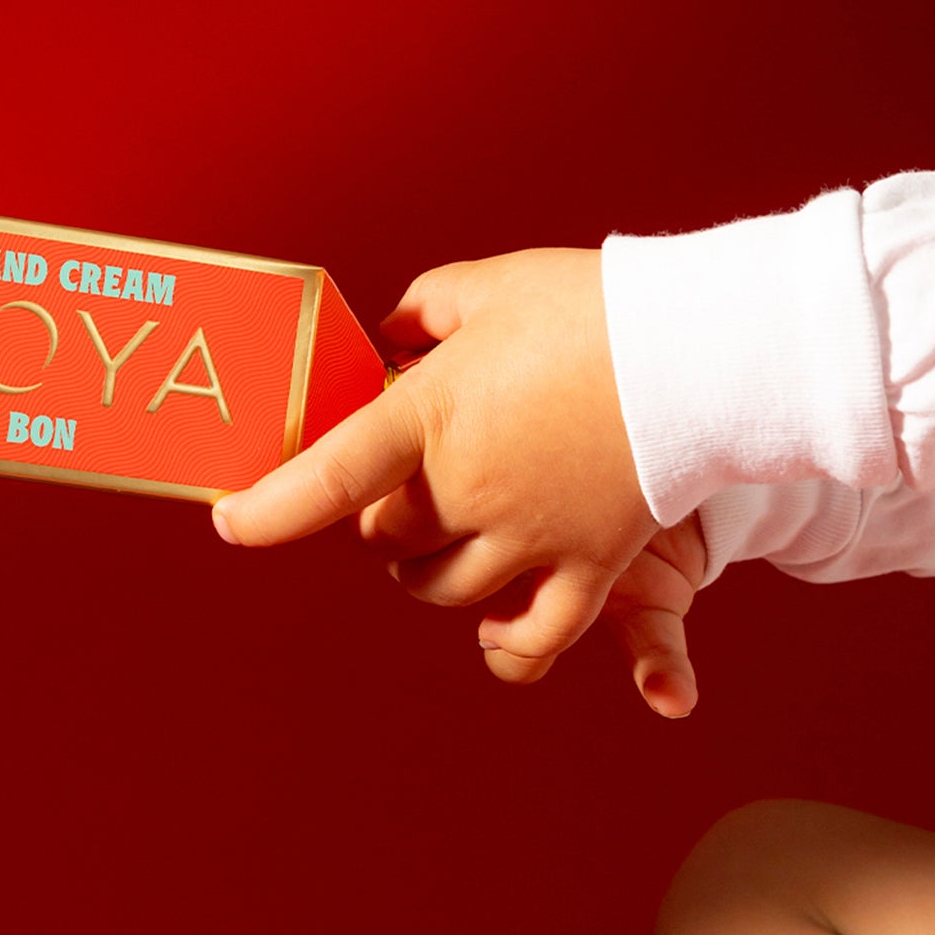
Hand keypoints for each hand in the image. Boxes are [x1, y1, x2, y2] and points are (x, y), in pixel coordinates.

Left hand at [212, 248, 699, 712]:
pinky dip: (507, 647)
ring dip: (422, 574)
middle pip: (386, 536)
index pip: (327, 476)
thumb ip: (423, 315)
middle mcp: (468, 488)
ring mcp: (528, 534)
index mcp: (431, 416)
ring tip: (431, 549)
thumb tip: (390, 341)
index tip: (230, 524)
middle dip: (377, 519)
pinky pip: (536, 636)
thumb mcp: (487, 287)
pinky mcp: (588, 564)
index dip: (269, 508)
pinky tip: (493, 634)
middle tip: (394, 489)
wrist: (703, 346)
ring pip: (441, 587)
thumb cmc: (591, 306)